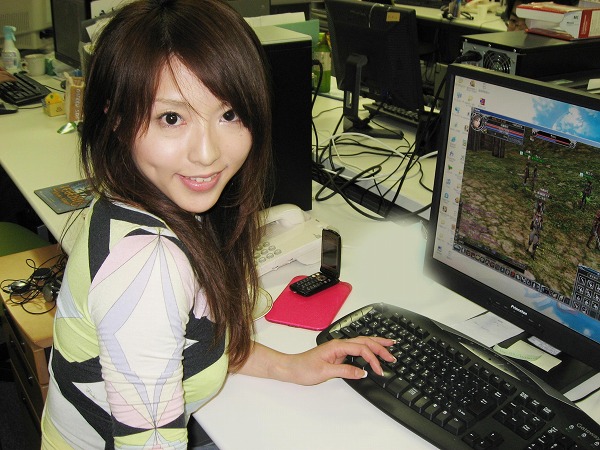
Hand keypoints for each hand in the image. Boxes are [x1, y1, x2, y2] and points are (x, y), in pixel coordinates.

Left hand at [281, 336, 395, 385]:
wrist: (291, 368)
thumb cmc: (303, 368)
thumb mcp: (325, 372)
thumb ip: (345, 371)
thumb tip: (362, 372)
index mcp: (337, 346)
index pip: (361, 349)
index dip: (373, 359)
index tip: (379, 370)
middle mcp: (339, 344)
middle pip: (365, 341)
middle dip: (380, 347)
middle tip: (393, 354)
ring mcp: (339, 348)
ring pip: (362, 343)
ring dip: (376, 344)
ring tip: (389, 346)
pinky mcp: (338, 354)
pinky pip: (357, 349)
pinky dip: (368, 349)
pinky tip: (373, 351)